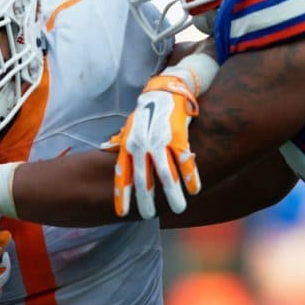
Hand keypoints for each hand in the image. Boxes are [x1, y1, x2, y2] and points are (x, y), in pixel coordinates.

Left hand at [103, 75, 200, 218]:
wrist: (167, 89)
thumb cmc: (147, 113)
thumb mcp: (130, 128)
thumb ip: (122, 145)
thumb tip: (109, 158)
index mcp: (128, 144)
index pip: (123, 174)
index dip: (122, 194)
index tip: (122, 213)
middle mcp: (142, 144)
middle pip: (144, 178)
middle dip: (146, 200)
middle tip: (149, 216)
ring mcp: (161, 140)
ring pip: (167, 173)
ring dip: (172, 193)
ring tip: (179, 209)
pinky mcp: (179, 136)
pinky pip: (185, 161)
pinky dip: (191, 176)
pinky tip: (195, 190)